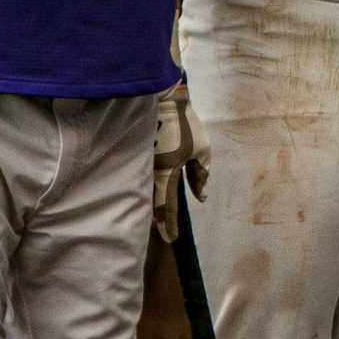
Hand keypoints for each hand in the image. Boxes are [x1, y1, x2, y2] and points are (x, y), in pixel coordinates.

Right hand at [152, 81, 209, 240]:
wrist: (163, 98)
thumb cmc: (186, 124)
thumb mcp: (202, 150)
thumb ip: (200, 176)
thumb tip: (201, 198)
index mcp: (167, 174)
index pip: (167, 207)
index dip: (169, 225)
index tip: (170, 239)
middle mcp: (151, 173)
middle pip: (153, 203)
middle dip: (157, 221)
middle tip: (159, 236)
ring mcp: (141, 164)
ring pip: (145, 191)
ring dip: (150, 206)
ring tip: (152, 221)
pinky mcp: (136, 155)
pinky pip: (140, 177)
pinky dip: (143, 189)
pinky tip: (144, 195)